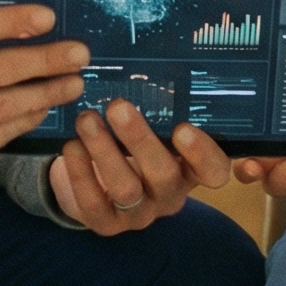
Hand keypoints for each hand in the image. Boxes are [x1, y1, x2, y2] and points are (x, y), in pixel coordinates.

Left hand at [48, 101, 232, 235]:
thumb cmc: (132, 138)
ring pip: (127, 190)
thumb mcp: (152, 124)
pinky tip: (70, 146)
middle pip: (165, 175)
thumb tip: (146, 61)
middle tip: (117, 106)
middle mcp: (171, 194)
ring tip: (86, 119)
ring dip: (104, 151)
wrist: (96, 178)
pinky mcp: (107, 224)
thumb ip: (158, 105)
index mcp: (191, 168)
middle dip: (139, 140)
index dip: (204, 154)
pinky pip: (94, 204)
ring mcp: (140, 213)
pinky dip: (80, 172)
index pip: (214, 169)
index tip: (183, 128)